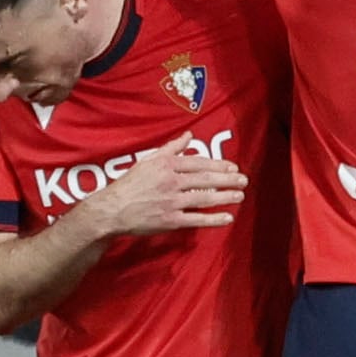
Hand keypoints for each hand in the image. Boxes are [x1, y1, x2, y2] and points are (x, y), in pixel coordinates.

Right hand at [79, 133, 244, 236]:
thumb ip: (171, 147)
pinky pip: (196, 219)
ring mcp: (172, 202)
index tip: (232, 167)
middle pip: (206, 179)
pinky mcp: (171, 221)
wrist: (112, 210)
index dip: (218, 165)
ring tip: (240, 196)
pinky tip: (227, 217)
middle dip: (228, 180)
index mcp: (167, 165)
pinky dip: (213, 219)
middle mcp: (171, 182)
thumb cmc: (129, 184)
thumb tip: (188, 135)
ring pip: (204, 198)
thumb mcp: (148, 160)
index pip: (199, 163)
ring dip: (225, 197)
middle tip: (243, 180)